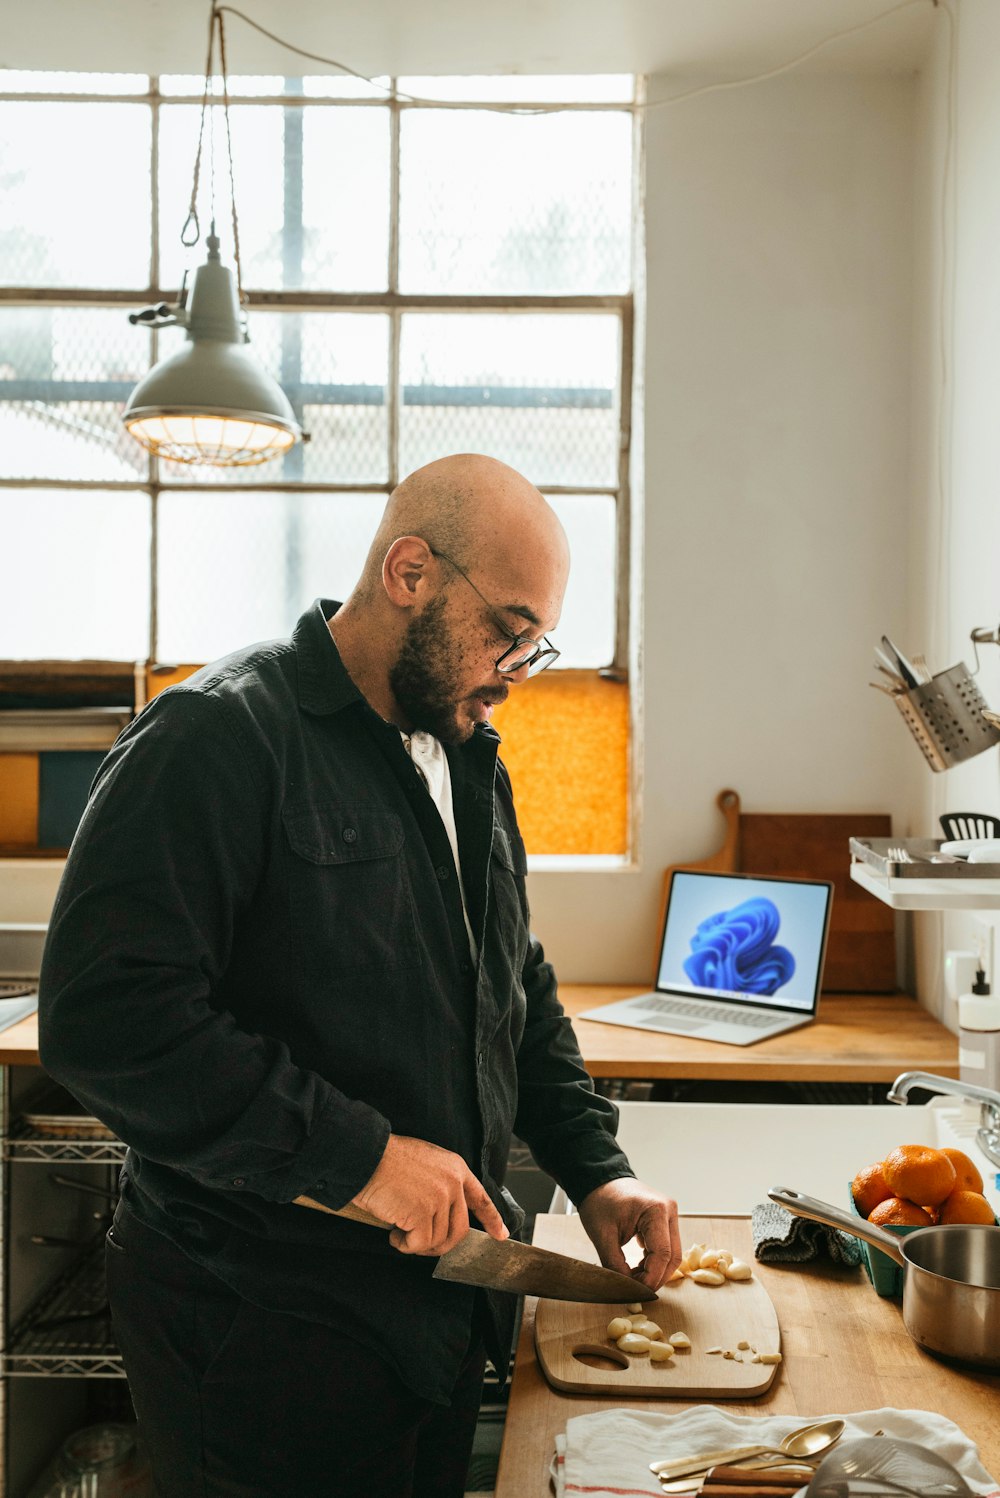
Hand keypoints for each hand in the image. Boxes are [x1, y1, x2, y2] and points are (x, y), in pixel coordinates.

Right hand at [353, 1134, 509, 1256]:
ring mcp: (439, 1199)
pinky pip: (419, 1244)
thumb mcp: (426, 1162)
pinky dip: (404, 1246)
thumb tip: (441, 1215)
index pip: (480, 1198)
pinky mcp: (422, 1214)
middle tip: (419, 1243)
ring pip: (438, 1240)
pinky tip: (394, 1234)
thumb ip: (441, 1184)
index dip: (492, 1219)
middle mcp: (453, 1184)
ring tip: (399, 1232)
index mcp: (456, 1168)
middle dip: (441, 1245)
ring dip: (417, 1244)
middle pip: (460, 1230)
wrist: (366, 1156)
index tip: (501, 1235)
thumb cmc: (387, 1160)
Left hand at [577, 1177, 680, 1290]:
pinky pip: (666, 1246)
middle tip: (636, 1290)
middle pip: (672, 1256)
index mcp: (656, 1210)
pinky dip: (654, 1260)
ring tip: (635, 1278)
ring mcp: (669, 1214)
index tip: (636, 1291)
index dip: (650, 1278)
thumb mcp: (602, 1236)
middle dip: (656, 1277)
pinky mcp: (664, 1219)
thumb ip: (615, 1265)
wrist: (598, 1180)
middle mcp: (669, 1211)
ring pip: (672, 1253)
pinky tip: (638, 1267)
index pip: (662, 1254)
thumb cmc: (599, 1202)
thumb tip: (627, 1289)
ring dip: (656, 1270)